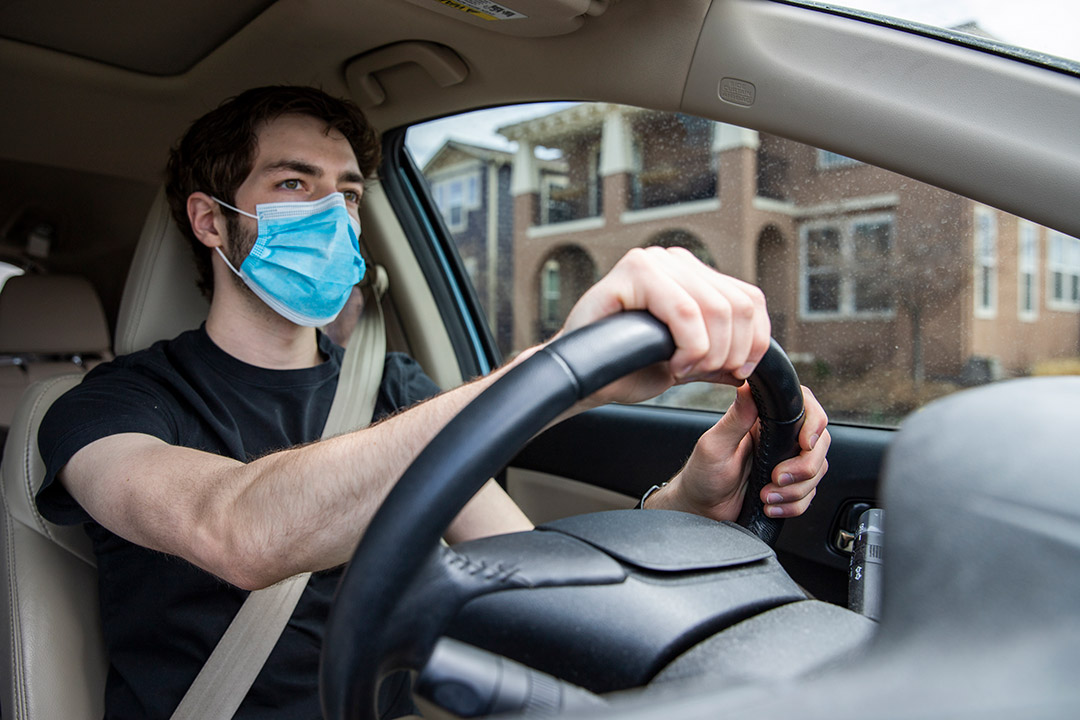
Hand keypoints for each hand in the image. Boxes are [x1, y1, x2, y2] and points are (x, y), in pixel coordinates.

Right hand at [559, 247, 770, 405]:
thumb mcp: (687, 363)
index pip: (750, 299)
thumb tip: (754, 361)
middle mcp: (675, 261)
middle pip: (738, 305)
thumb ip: (719, 356)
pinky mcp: (633, 271)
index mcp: (693, 275)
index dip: (756, 342)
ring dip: (708, 352)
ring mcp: (654, 261)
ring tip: (682, 370)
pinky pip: (685, 311)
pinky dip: (689, 346)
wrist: (584, 380)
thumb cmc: (626, 369)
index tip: (736, 373)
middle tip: (702, 374)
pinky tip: (672, 364)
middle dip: (731, 352)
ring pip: (715, 308)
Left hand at [646, 384, 829, 522]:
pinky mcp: (789, 486)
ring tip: (766, 496)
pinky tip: (771, 506)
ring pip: (817, 470)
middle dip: (804, 467)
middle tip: (776, 478)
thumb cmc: (702, 475)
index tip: (804, 444)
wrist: (701, 509)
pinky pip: (809, 494)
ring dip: (796, 490)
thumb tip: (747, 386)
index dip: (814, 423)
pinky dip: (794, 505)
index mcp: (763, 420)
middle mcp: (779, 439)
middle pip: (820, 443)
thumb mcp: (715, 445)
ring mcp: (786, 462)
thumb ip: (735, 418)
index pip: (805, 408)